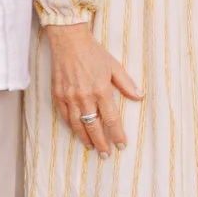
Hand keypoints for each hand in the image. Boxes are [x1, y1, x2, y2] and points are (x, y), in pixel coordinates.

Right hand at [46, 21, 141, 153]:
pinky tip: (77, 133)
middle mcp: (85, 96)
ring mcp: (69, 97)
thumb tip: (140, 97)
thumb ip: (127, 84)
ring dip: (85, 139)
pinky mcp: (58, 95)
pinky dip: (71, 127)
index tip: (121, 145)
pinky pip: (65, 117)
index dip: (117, 134)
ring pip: (77, 125)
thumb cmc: (93, 53)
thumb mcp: (114, 66)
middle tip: (106, 155)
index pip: (111, 119)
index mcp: (101, 90)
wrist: (69, 41)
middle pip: (93, 127)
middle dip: (101, 143)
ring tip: (92, 148)